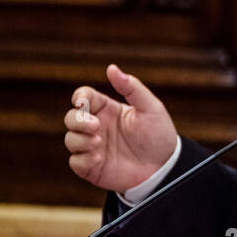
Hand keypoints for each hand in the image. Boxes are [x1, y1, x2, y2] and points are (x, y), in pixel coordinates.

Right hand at [65, 64, 177, 192]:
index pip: (84, 97)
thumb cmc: (158, 134)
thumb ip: (132, 88)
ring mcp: (93, 147)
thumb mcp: (150, 108)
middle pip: (71, 118)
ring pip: (70, 140)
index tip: (82, 101)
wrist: (165, 167)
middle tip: (96, 126)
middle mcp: (97, 127)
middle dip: (78, 120)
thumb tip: (111, 68)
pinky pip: (76, 163)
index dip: (79, 97)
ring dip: (80, 140)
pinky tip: (99, 159)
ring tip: (98, 142)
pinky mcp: (93, 167)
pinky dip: (83, 159)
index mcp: (107, 109)